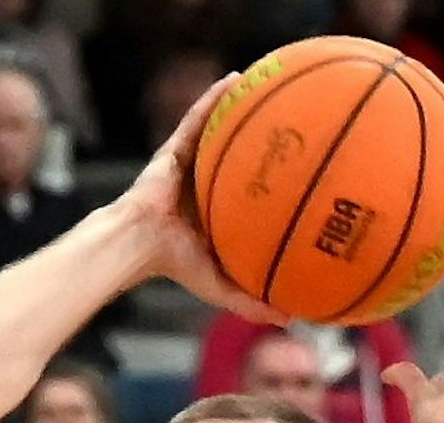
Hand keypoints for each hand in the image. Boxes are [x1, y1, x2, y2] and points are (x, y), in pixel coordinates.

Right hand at [110, 73, 287, 325]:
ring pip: (220, 130)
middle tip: (297, 122)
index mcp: (219, 210)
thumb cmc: (173, 265)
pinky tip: (235, 80)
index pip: (252, 191)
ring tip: (269, 84)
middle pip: (240, 153)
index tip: (307, 169)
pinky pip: (197, 117)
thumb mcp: (221, 285)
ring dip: (242, 106)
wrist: (136, 245)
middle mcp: (206, 182)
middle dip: (265, 136)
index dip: (276, 178)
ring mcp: (189, 163)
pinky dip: (214, 98)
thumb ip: (253, 302)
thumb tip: (294, 321)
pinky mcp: (173, 149)